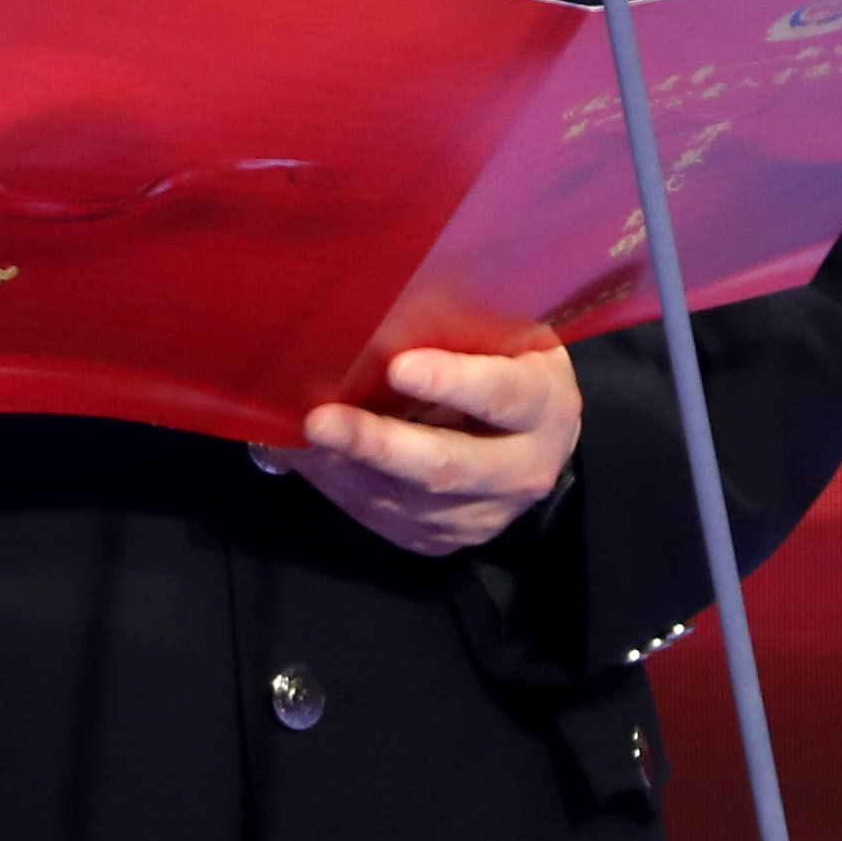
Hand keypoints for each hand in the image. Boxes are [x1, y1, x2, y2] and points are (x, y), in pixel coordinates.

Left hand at [285, 342, 580, 556]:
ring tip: (296, 435)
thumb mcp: (509, 335)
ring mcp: (483, 515)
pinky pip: (383, 519)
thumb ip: (466, 327)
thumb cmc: (508, 363)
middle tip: (320, 420)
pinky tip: (307, 457)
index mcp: (545, 405)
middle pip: (446, 466)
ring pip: (406, 501)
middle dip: (378, 444)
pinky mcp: (444, 539)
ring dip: (344, 469)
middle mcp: (522, 469)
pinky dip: (339, 487)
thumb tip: (382, 301)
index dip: (452, 382)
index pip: (501, 395)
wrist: (534, 440)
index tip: (400, 367)